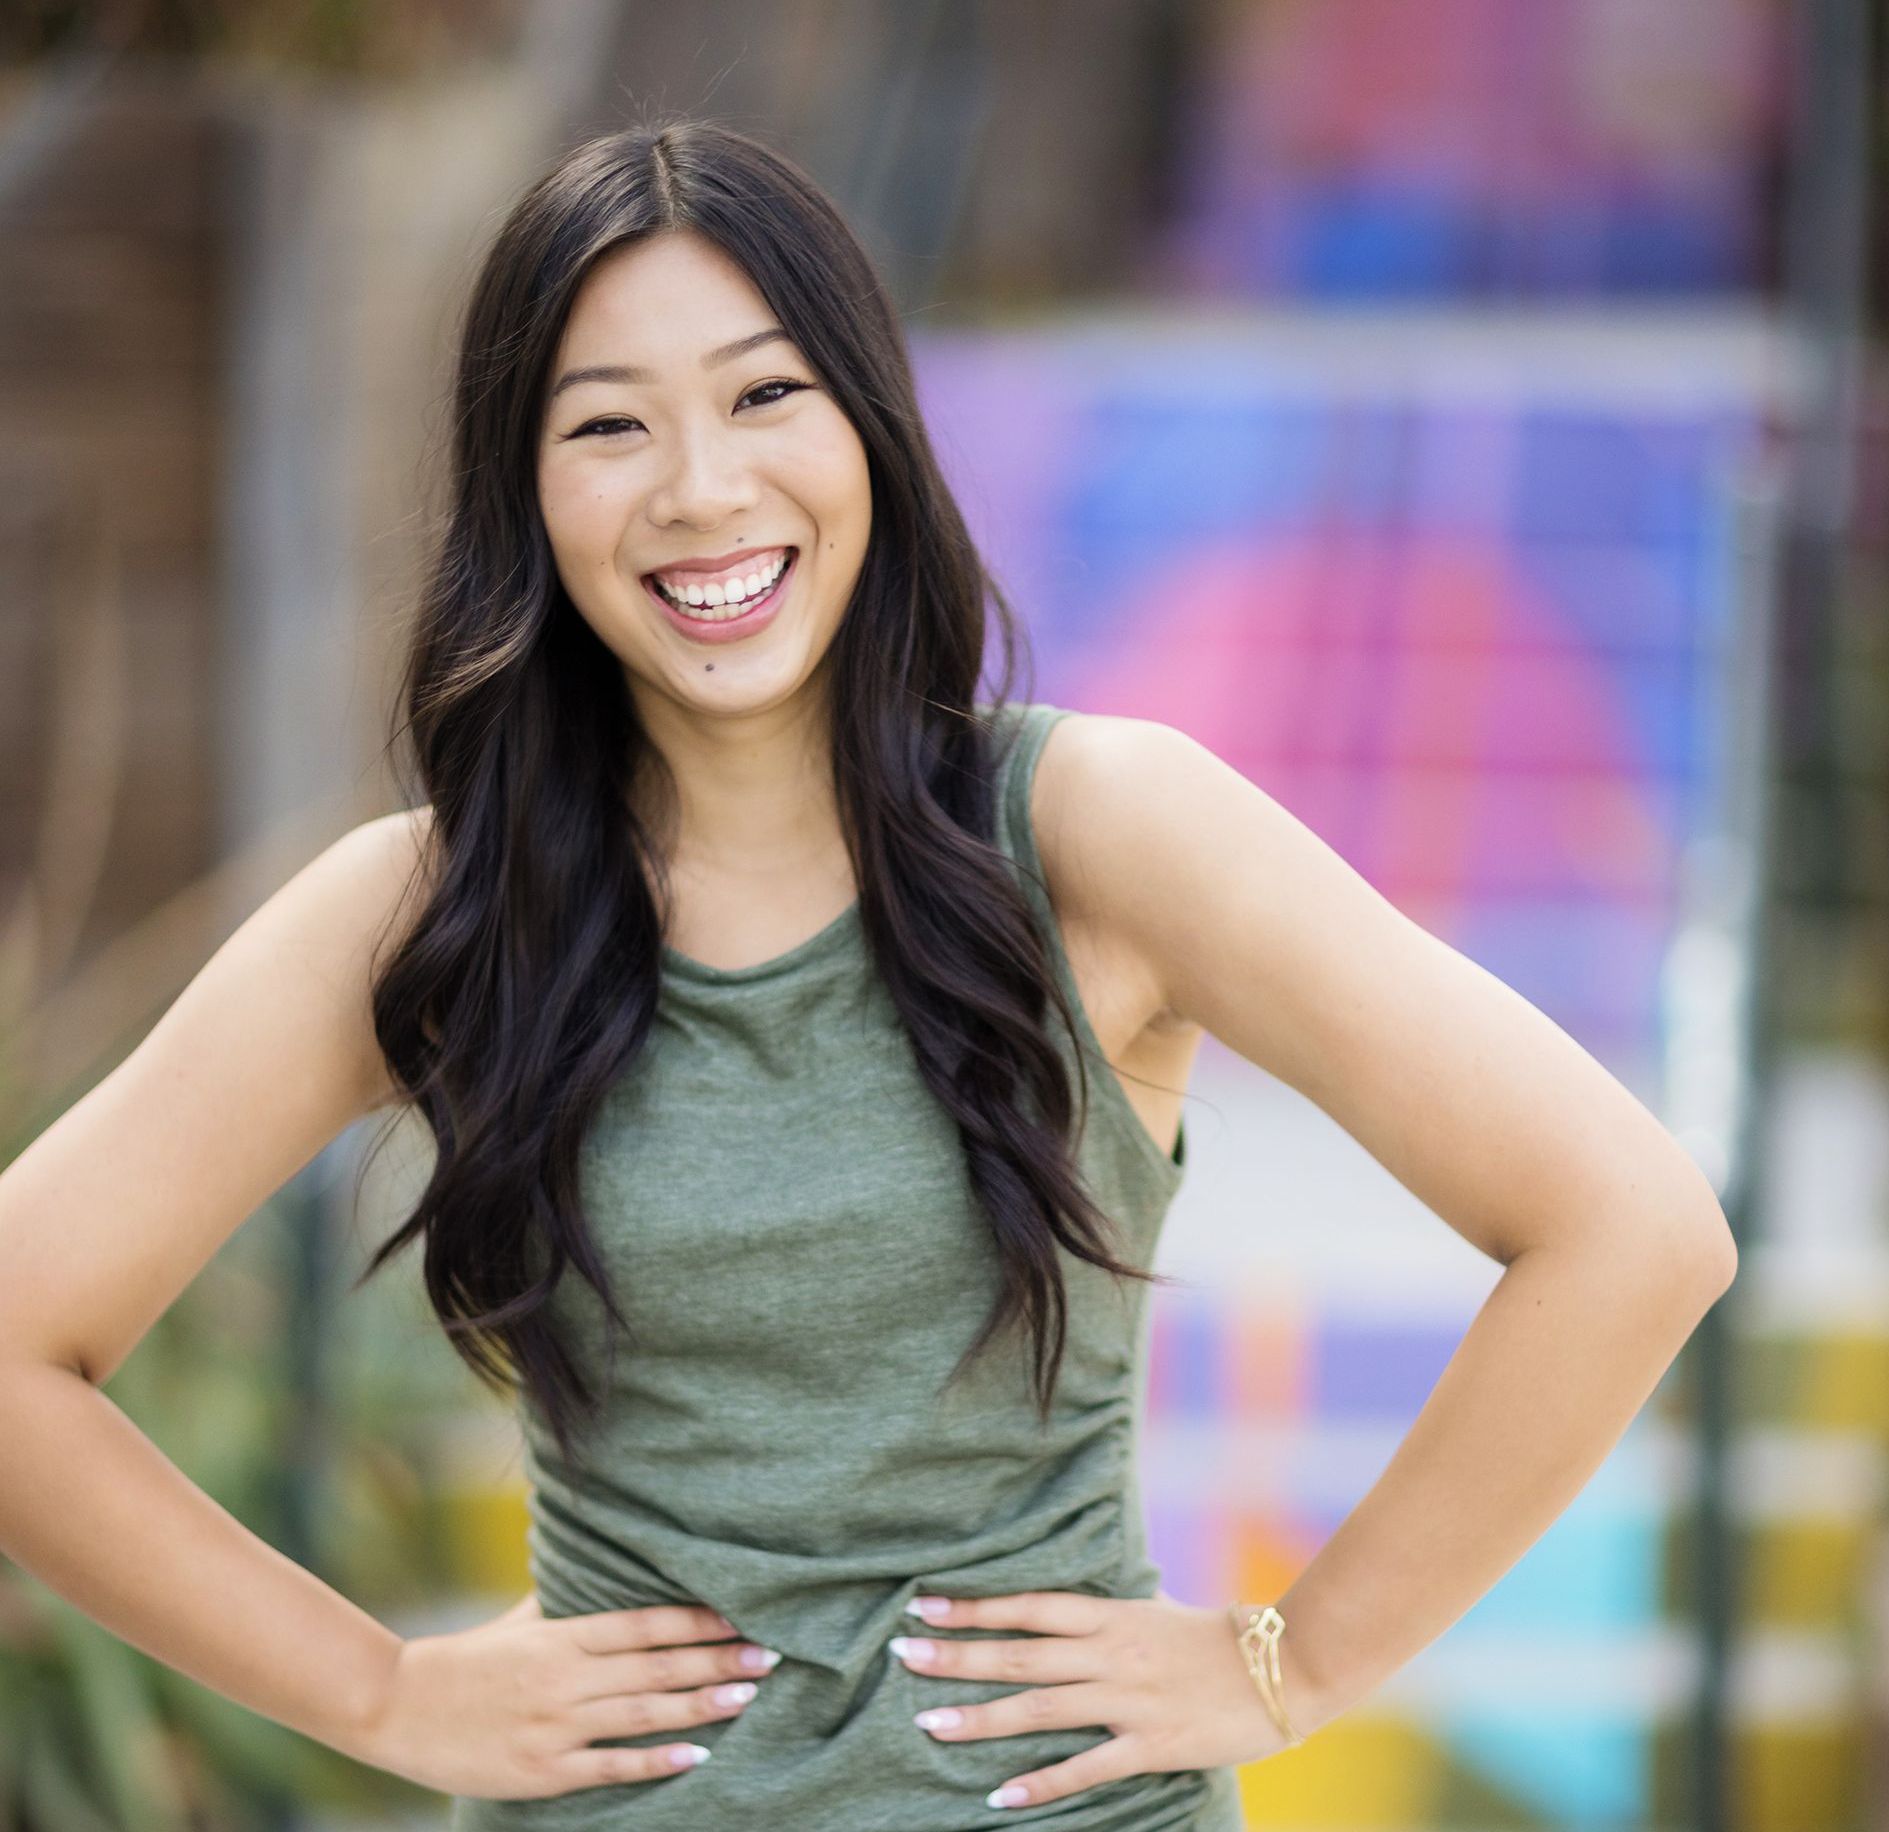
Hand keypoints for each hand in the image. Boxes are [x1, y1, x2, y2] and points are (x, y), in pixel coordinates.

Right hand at [358, 1593, 781, 1798]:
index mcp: (563, 1635)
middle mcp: (565, 1677)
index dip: (698, 1620)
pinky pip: (609, 1765)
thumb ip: (571, 1601)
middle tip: (771, 1653)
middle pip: (656, 1667)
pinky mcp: (543, 1770)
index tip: (744, 1614)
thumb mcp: (523, 1618)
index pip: (645, 1623)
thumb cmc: (470, 1658)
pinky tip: (697, 1756)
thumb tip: (614, 1565)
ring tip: (749, 1694)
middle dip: (718, 1660)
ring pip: (643, 1714)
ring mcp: (555, 1725)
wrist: (399, 1706)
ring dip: (701, 1705)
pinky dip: (655, 1761)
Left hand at [890, 1588, 1305, 1810]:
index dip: (974, 1605)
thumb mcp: (1156, 1611)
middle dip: (957, 1654)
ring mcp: (1129, 1700)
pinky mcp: (1151, 1744)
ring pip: (1040, 1707)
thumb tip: (1070, 1609)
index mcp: (1111, 1616)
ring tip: (928, 1722)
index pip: (1028, 1606)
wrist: (1286, 1667)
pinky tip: (999, 1795)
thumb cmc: (1219, 1638)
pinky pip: (1086, 1766)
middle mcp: (1111, 1653)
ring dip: (981, 1717)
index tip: (923, 1602)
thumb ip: (1110, 1615)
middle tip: (903, 1651)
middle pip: (1020, 1653)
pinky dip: (1041, 1782)